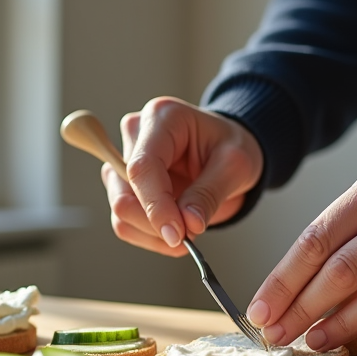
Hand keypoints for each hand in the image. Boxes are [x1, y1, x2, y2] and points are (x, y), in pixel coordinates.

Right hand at [102, 97, 264, 256]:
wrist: (227, 153)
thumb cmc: (231, 147)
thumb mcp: (235, 166)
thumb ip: (209, 193)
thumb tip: (188, 224)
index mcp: (162, 118)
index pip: (142, 167)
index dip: (155, 205)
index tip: (177, 235)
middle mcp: (135, 136)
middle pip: (125, 193)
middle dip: (157, 223)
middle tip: (190, 235)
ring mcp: (125, 162)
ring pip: (121, 212)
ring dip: (154, 233)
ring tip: (189, 232)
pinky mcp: (124, 186)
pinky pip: (125, 222)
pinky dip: (150, 237)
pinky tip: (176, 231)